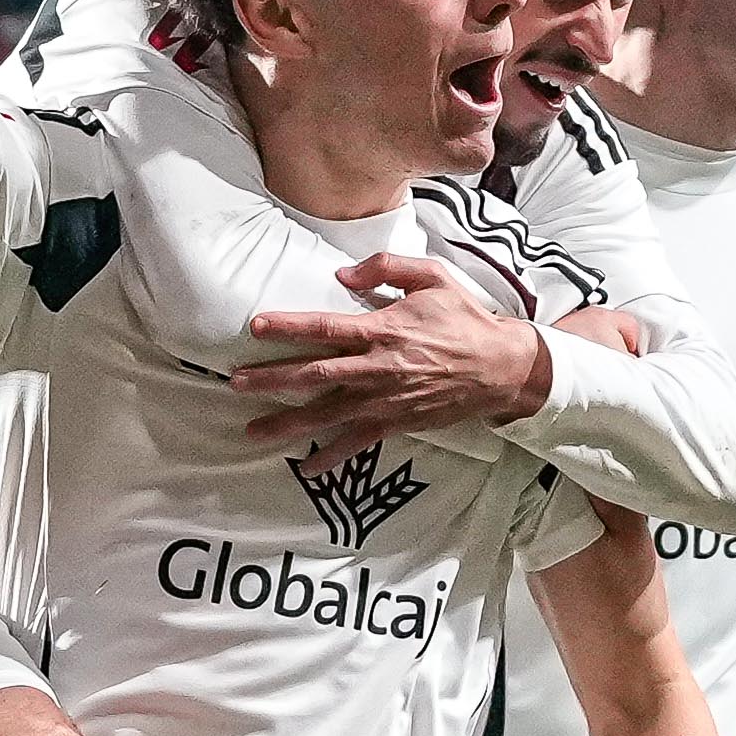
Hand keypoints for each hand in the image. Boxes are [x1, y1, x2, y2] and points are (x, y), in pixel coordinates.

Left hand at [239, 254, 555, 450]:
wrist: (500, 368)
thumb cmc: (464, 318)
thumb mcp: (432, 276)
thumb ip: (386, 267)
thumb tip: (342, 275)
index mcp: (383, 329)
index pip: (325, 328)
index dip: (289, 328)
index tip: (256, 327)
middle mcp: (378, 368)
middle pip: (314, 375)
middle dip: (271, 380)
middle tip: (235, 384)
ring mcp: (385, 400)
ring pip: (326, 414)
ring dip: (287, 424)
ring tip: (251, 430)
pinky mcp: (396, 423)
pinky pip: (357, 442)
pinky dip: (331, 457)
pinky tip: (305, 467)